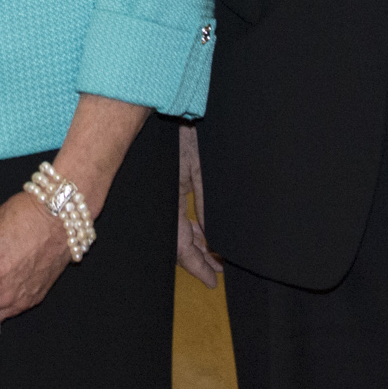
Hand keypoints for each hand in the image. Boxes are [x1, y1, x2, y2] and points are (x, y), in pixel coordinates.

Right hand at [175, 122, 220, 285]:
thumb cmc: (183, 132)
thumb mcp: (198, 169)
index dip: (197, 266)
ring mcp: (173, 191)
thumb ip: (206, 203)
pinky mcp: (178, 181)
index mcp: (169, 200)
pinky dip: (196, 226)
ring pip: (184, 228)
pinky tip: (208, 235)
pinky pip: (184, 213)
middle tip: (219, 273)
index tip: (212, 281)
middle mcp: (169, 200)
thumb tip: (214, 237)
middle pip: (182, 241)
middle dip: (200, 258)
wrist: (171, 106)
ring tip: (217, 259)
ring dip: (199, 244)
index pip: (181, 245)